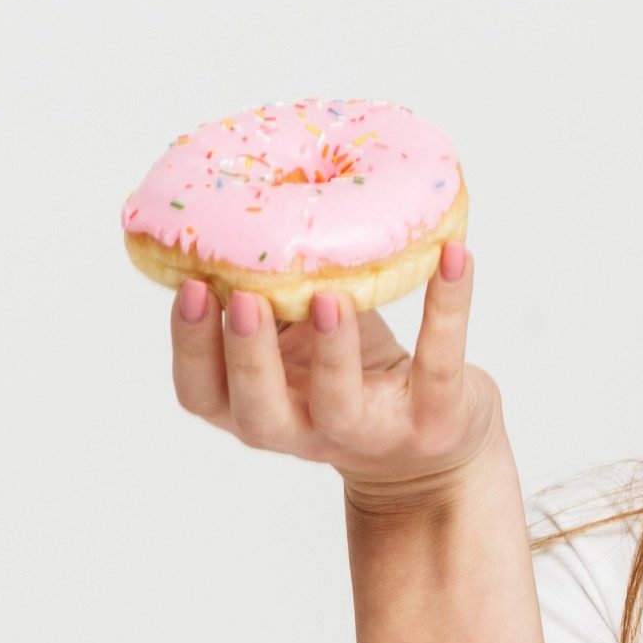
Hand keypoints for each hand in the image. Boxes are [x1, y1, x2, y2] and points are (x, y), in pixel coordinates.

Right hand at [164, 242, 500, 508]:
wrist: (431, 448)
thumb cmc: (350, 377)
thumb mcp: (297, 343)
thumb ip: (269, 297)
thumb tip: (242, 194)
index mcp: (257, 408)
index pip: (201, 393)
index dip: (190, 346)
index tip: (188, 285)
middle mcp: (303, 431)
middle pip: (258, 411)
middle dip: (246, 354)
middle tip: (243, 298)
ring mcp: (368, 433)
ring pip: (338, 405)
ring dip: (332, 350)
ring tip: (329, 296)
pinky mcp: (433, 421)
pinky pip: (439, 364)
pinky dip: (447, 308)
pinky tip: (454, 256)